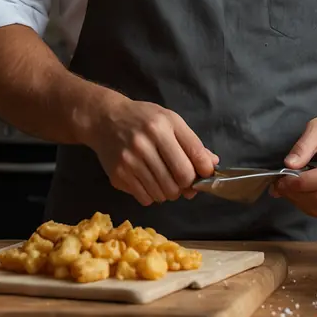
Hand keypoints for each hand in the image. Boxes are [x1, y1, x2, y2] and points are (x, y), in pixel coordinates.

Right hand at [85, 95, 218, 204]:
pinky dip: (152, 196)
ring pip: (164, 192)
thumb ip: (192, 143)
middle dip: (187, 185)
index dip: (204, 170)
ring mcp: (130, 160)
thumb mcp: (170, 120)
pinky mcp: (118, 175)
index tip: (205, 174)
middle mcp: (146, 142)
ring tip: (165, 181)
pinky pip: (145, 198)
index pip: (193, 156)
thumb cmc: (143, 118)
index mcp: (163, 126)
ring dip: (170, 192)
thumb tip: (211, 164)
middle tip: (183, 181)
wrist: (104, 119)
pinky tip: (149, 183)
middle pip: (180, 178)